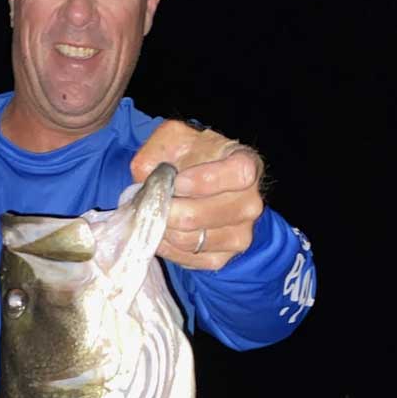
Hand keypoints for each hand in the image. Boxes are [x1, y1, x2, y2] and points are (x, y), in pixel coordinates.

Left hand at [131, 119, 264, 270]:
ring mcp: (241, 234)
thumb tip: (145, 180)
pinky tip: (160, 233)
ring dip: (166, 229)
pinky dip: (169, 248)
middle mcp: (251, 203)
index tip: (177, 182)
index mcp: (246, 163)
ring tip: (154, 216)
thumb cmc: (189, 156)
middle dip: (172, 210)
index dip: (205, 180)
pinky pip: (191, 258)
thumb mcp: (174, 138)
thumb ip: (158, 151)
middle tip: (153, 203)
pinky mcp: (224, 257)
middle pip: (211, 213)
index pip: (239, 174)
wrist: (196, 183)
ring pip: (195, 239)